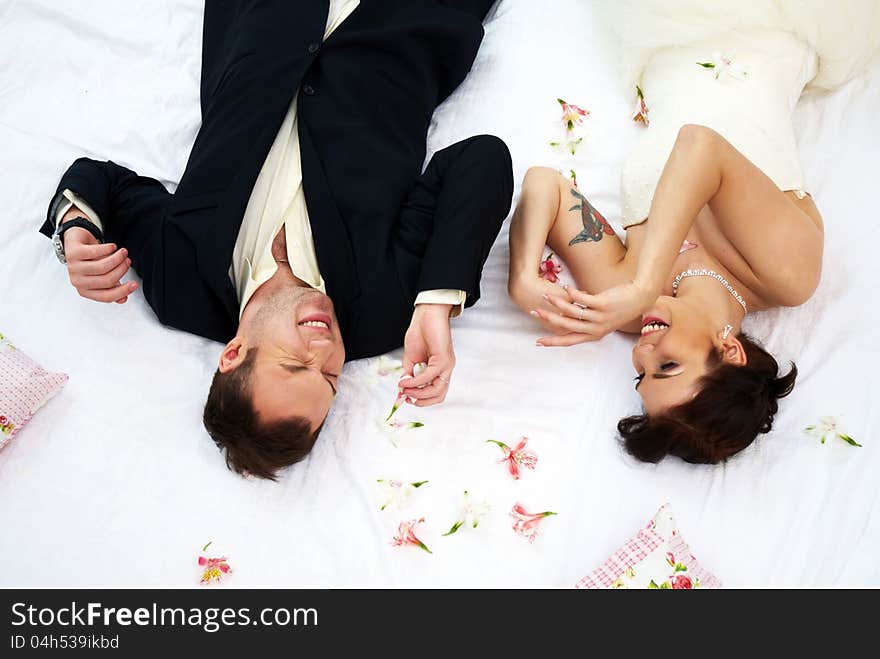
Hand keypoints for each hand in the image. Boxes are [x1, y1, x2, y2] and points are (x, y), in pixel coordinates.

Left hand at [62, 207, 136, 303]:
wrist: (77, 243)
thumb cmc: (90, 260)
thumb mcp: (102, 275)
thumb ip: (113, 287)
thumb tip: (123, 299)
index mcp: (85, 291)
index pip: (106, 296)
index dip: (123, 291)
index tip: (135, 284)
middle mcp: (78, 281)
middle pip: (107, 280)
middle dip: (122, 269)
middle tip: (128, 261)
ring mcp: (73, 268)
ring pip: (102, 267)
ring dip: (118, 258)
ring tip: (123, 252)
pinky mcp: (72, 253)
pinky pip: (95, 252)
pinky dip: (108, 248)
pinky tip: (112, 247)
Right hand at [398, 303, 454, 406]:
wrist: (427, 314)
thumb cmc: (421, 332)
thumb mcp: (410, 358)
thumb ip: (408, 374)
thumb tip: (401, 388)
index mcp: (440, 370)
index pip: (436, 393)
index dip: (422, 399)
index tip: (406, 399)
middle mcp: (446, 369)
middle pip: (438, 396)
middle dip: (421, 400)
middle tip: (405, 397)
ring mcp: (446, 365)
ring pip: (436, 390)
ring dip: (418, 393)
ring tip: (404, 390)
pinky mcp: (443, 359)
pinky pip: (429, 376)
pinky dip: (416, 381)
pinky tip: (406, 379)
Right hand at [533, 281, 655, 346]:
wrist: (640, 297)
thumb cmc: (621, 307)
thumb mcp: (603, 319)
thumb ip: (587, 320)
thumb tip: (569, 314)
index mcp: (594, 334)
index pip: (569, 340)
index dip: (553, 342)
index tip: (538, 342)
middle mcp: (595, 328)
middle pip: (566, 326)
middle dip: (548, 319)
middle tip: (535, 312)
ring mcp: (599, 316)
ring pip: (572, 312)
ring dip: (557, 303)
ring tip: (546, 296)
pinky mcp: (603, 304)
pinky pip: (583, 299)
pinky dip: (572, 293)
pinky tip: (565, 287)